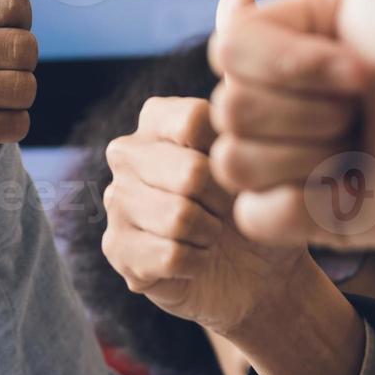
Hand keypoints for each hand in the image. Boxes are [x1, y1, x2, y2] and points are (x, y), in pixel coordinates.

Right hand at [100, 97, 309, 336]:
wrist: (257, 272)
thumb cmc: (254, 207)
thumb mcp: (258, 161)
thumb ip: (243, 129)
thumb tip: (229, 101)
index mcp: (157, 119)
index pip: (194, 121)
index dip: (231, 156)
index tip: (237, 172)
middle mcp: (126, 153)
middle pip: (191, 173)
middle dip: (222, 202)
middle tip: (224, 212)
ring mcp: (116, 200)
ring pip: (179, 217)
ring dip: (209, 235)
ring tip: (208, 234)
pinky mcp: (116, 248)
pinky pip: (171, 255)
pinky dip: (196, 263)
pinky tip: (193, 260)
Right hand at [211, 0, 374, 250]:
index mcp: (293, 38)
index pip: (227, 48)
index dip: (288, 62)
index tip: (354, 58)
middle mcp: (285, 94)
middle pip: (227, 106)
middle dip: (306, 110)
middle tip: (371, 103)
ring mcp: (289, 155)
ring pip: (234, 162)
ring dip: (309, 159)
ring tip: (368, 148)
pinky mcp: (300, 216)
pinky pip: (253, 218)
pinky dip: (303, 210)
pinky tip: (354, 192)